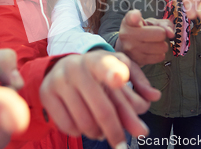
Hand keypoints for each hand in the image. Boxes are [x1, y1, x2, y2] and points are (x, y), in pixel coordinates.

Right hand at [39, 50, 160, 148]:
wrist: (62, 66)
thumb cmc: (98, 72)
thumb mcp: (119, 73)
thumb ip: (137, 88)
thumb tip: (154, 97)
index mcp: (99, 60)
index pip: (107, 66)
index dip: (113, 73)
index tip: (120, 79)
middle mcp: (78, 68)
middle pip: (102, 110)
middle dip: (116, 132)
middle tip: (122, 146)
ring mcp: (60, 81)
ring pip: (86, 123)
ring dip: (98, 133)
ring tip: (100, 129)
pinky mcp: (47, 94)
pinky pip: (68, 126)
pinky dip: (80, 132)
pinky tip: (83, 123)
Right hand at [116, 9, 173, 65]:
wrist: (127, 48)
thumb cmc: (141, 32)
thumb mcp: (149, 23)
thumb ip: (163, 24)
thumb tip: (171, 34)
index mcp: (129, 22)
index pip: (131, 17)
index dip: (134, 17)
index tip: (135, 16)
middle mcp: (127, 35)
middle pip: (160, 34)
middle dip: (162, 35)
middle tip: (154, 36)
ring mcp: (131, 49)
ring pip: (162, 47)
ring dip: (161, 46)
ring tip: (153, 44)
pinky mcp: (138, 61)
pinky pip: (160, 57)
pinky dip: (160, 54)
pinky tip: (152, 51)